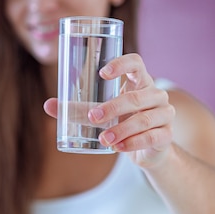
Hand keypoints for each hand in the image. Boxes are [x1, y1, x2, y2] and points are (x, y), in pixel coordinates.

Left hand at [44, 54, 174, 167]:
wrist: (148, 150)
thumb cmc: (123, 123)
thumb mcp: (101, 114)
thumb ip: (78, 109)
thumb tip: (48, 105)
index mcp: (139, 82)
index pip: (136, 63)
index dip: (122, 63)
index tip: (102, 73)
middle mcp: (155, 95)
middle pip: (136, 96)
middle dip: (113, 107)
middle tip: (94, 117)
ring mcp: (164, 114)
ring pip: (143, 119)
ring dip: (122, 129)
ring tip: (104, 139)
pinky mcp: (167, 135)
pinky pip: (152, 137)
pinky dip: (133, 142)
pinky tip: (119, 147)